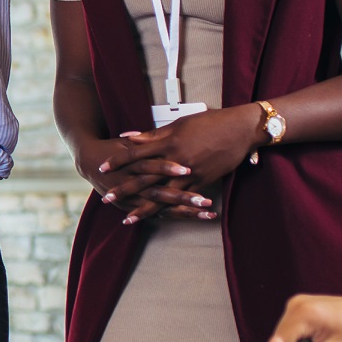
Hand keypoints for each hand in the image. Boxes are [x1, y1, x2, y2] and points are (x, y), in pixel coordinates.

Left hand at [92, 103, 265, 222]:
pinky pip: (185, 199)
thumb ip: (153, 134)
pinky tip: (161, 220)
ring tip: (128, 218)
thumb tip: (129, 137)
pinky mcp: (203, 182)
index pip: (135, 152)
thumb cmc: (210, 121)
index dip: (118, 161)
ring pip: (162, 194)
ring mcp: (190, 173)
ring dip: (144, 208)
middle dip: (124, 189)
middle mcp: (175, 159)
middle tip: (106, 198)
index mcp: (168, 141)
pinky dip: (172, 210)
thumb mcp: (179, 124)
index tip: (101, 167)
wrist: (240, 128)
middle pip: (144, 177)